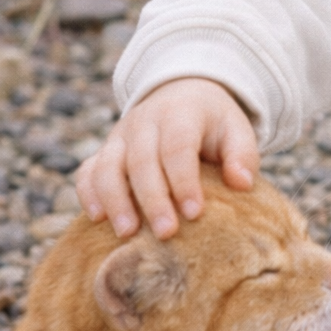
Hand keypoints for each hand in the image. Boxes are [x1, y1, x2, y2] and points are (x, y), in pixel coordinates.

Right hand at [75, 78, 259, 239]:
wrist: (182, 96)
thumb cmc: (213, 124)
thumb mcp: (237, 130)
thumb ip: (242, 155)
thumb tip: (242, 184)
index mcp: (180, 112)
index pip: (178, 146)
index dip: (184, 180)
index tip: (195, 213)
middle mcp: (144, 121)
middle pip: (141, 160)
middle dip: (152, 199)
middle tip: (166, 233)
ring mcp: (120, 136)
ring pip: (107, 166)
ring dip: (115, 200)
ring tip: (127, 234)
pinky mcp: (104, 151)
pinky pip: (87, 171)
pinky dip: (88, 194)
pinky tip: (97, 220)